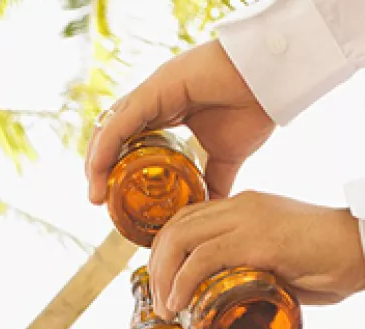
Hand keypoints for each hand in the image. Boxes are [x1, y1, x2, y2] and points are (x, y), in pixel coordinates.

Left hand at [86, 40, 273, 202]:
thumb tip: (211, 210)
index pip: (128, 141)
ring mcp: (151, 94)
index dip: (115, 167)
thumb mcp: (228, 156)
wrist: (269, 83)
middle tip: (98, 199)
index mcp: (167, 113)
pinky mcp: (154, 89)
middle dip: (100, 167)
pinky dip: (106, 146)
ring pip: (110, 128)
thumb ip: (215, 181)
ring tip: (95, 193)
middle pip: (113, 135)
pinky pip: (121, 121)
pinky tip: (99, 169)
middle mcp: (153, 101)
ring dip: (97, 161)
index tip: (112, 198)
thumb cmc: (252, 108)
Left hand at [147, 191, 364, 319]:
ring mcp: (248, 219)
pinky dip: (182, 282)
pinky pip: (203, 258)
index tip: (163, 283)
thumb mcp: (287, 263)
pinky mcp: (257, 240)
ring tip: (166, 309)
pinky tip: (178, 304)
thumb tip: (243, 302)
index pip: (190, 219)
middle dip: (157, 266)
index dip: (168, 250)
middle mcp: (242, 206)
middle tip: (160, 301)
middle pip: (177, 226)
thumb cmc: (337, 260)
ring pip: (181, 239)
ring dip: (163, 277)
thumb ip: (262, 274)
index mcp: (247, 206)